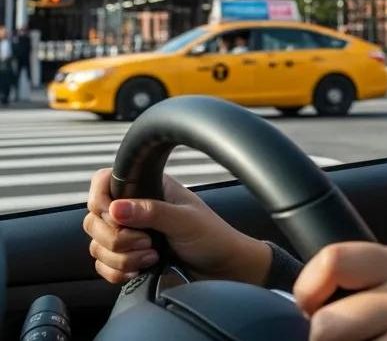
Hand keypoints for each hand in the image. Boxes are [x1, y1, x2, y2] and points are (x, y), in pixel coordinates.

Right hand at [82, 167, 270, 285]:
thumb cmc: (212, 237)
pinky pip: (103, 267)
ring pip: (97, 246)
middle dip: (116, 237)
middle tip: (147, 242)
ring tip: (152, 256)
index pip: (104, 182)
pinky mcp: (127, 259)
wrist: (223, 269)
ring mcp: (129, 235)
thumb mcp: (185, 220)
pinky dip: (117, 272)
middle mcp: (134, 209)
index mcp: (148, 188)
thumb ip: (151, 212)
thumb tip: (115, 208)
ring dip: (121, 257)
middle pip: (94, 219)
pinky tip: (140, 270)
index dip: (100, 199)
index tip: (114, 216)